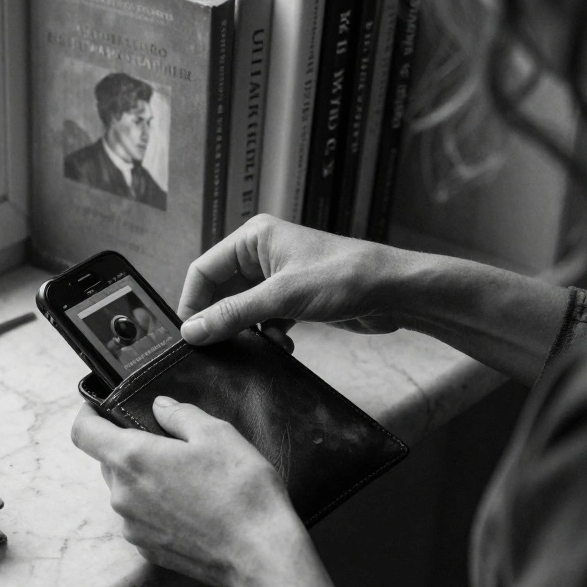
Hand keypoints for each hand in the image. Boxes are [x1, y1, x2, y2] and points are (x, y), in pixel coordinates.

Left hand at [71, 397, 342, 586]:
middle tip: (170, 446)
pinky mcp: (147, 548)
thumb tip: (160, 407)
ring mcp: (132, 526)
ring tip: (188, 480)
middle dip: (131, 448)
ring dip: (145, 479)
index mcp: (133, 458)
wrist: (259, 554)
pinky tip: (190, 508)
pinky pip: (140, 517)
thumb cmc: (241, 492)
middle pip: (108, 460)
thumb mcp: (217, 434)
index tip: (99, 408)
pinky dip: (156, 508)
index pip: (83, 431)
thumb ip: (180, 414)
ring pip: (126, 490)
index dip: (88, 414)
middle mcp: (122, 494)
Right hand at [179, 215, 410, 345]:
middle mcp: (262, 254)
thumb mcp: (281, 297)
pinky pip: (266, 319)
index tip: (190, 334)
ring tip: (259, 346)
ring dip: (249, 331)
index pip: (203, 270)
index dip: (193, 302)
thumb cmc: (343, 277)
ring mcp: (279, 277)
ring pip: (244, 309)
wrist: (395, 291)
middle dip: (223, 320)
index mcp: (253, 239)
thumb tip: (192, 331)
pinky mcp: (294, 298)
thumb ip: (232, 314)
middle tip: (221, 347)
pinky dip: (269, 335)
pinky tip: (282, 346)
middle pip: (222, 292)